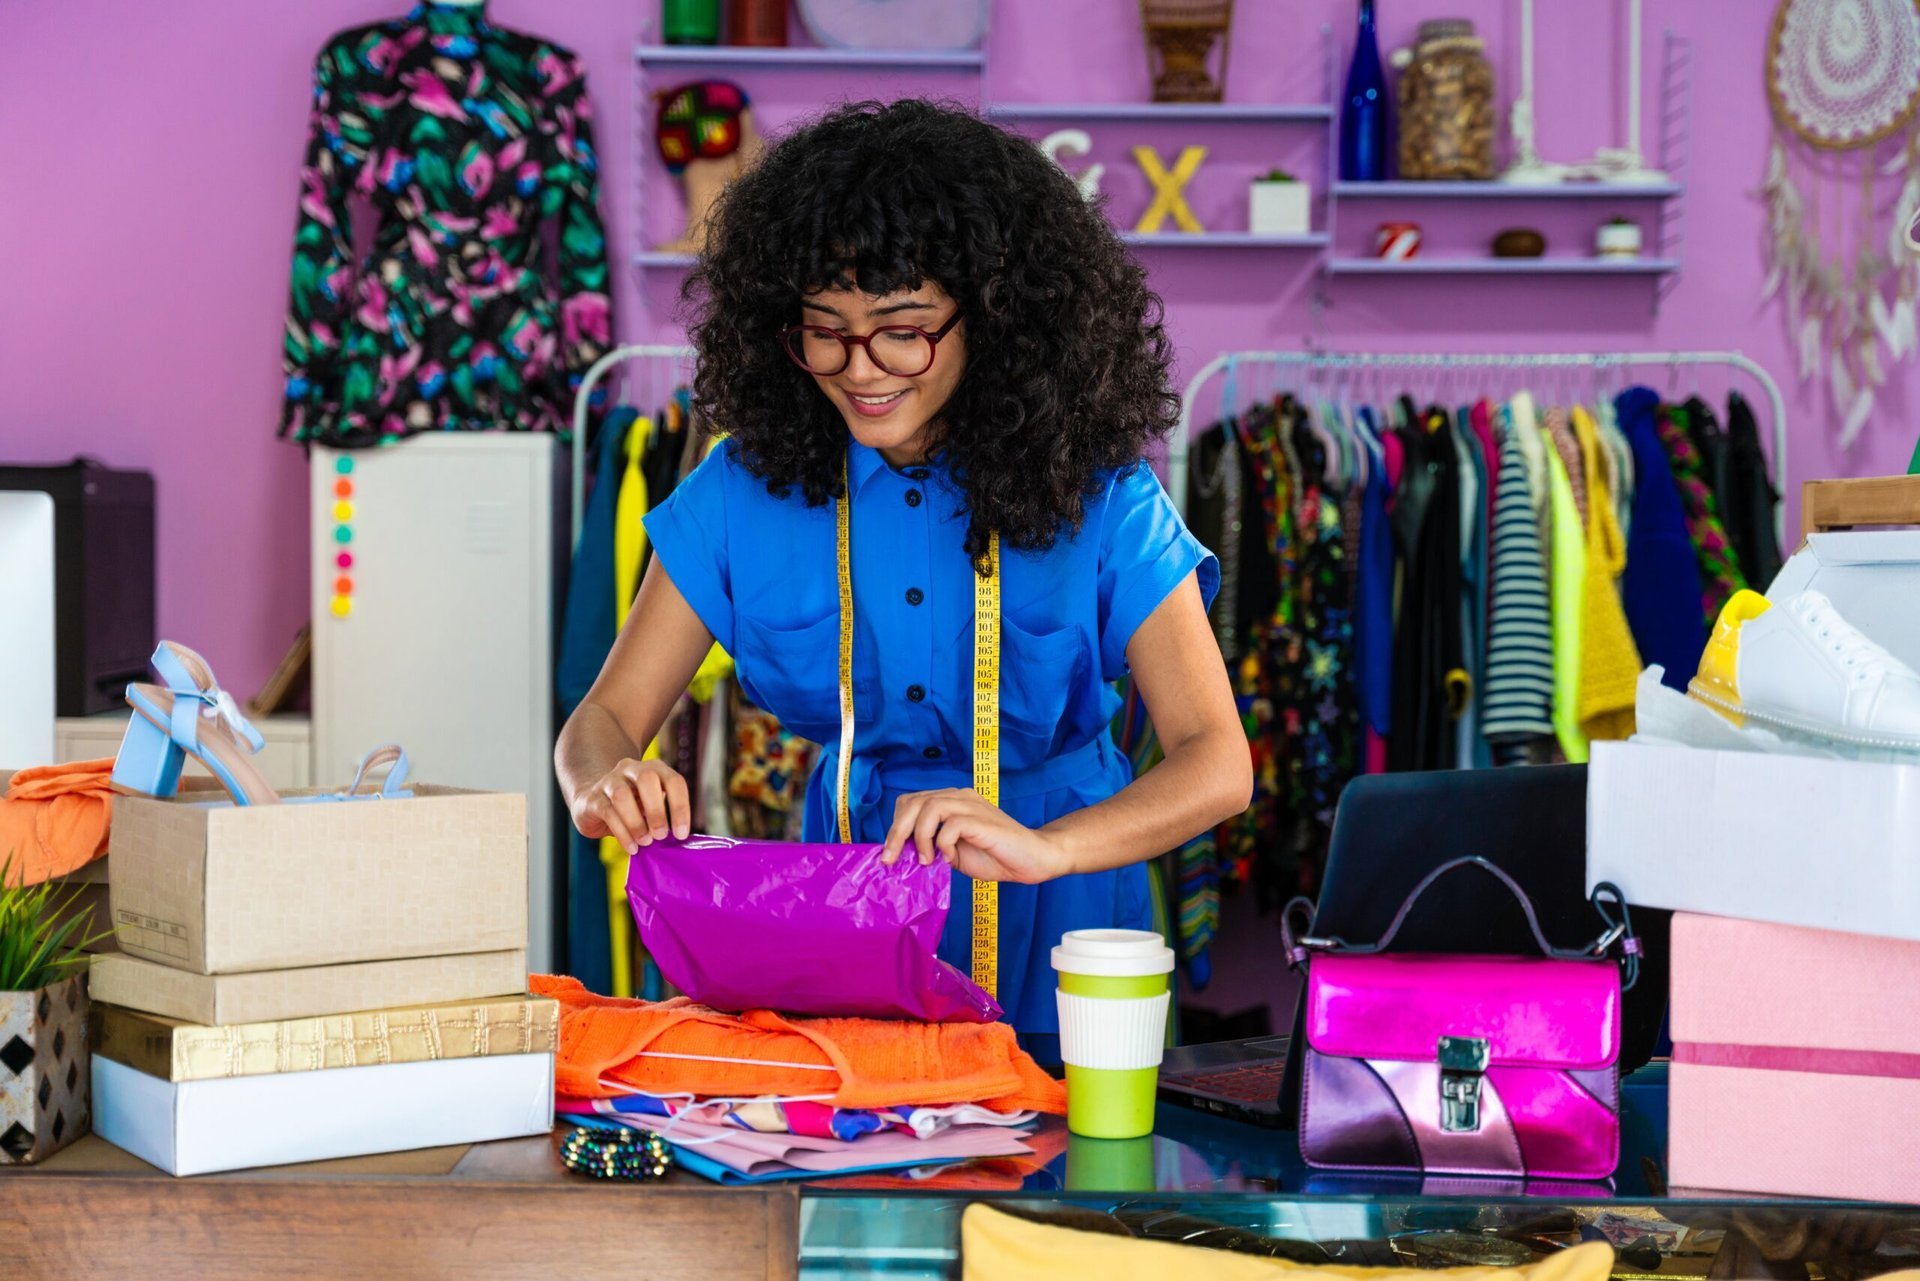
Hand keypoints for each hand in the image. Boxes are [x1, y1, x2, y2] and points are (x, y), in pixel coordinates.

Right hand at [571, 758, 690, 852]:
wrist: (593, 803)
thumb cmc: (631, 808)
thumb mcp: (651, 807)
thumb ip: (663, 818)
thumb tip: (677, 840)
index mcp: (654, 769)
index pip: (673, 781)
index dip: (680, 807)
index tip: (681, 833)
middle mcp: (631, 769)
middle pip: (647, 778)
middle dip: (656, 810)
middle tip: (661, 836)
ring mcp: (610, 780)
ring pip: (622, 795)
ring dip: (636, 823)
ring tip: (645, 842)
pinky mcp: (593, 798)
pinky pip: (608, 812)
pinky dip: (622, 833)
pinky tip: (631, 847)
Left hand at [882, 788, 1074, 884]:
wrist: (1033, 859)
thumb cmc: (995, 856)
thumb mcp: (952, 853)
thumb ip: (931, 846)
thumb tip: (901, 854)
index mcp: (951, 802)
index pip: (910, 801)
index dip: (895, 826)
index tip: (891, 854)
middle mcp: (959, 797)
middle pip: (914, 801)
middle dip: (897, 832)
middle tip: (893, 859)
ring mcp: (972, 805)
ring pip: (929, 807)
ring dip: (920, 837)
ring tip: (927, 860)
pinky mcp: (982, 819)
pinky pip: (950, 824)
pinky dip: (942, 843)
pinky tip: (949, 858)